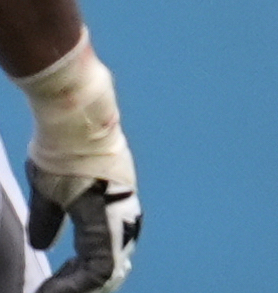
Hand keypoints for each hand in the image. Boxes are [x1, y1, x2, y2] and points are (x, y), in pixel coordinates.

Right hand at [13, 38, 137, 292]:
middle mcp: (121, 213)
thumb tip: (42, 245)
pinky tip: (53, 290)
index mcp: (109, 208)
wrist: (73, 115)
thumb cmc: (60, 146)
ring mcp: (119, 212)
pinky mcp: (110, 212)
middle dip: (80, 289)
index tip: (50, 288)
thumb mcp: (50, 191)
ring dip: (78, 289)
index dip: (77, 279)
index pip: (102, 256)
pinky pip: (102, 264)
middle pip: (110, 267)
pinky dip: (77, 284)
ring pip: (109, 270)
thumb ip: (50, 219)